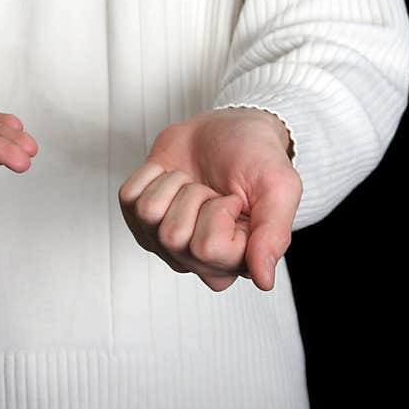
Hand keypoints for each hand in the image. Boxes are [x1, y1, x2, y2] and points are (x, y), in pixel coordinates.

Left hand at [118, 108, 300, 291]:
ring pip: (148, 214)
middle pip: (172, 235)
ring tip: (194, 183)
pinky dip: (151, 174)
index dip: (219, 212)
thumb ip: (274, 236)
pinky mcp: (138, 217)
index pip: (206, 249)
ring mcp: (163, 241)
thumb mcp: (279, 189)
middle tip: (213, 191)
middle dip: (195, 196)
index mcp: (233, 261)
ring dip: (173, 183)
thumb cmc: (255, 157)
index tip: (235, 201)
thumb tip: (264, 280)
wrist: (228, 128)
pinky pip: (129, 196)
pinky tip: (172, 177)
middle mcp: (196, 260)